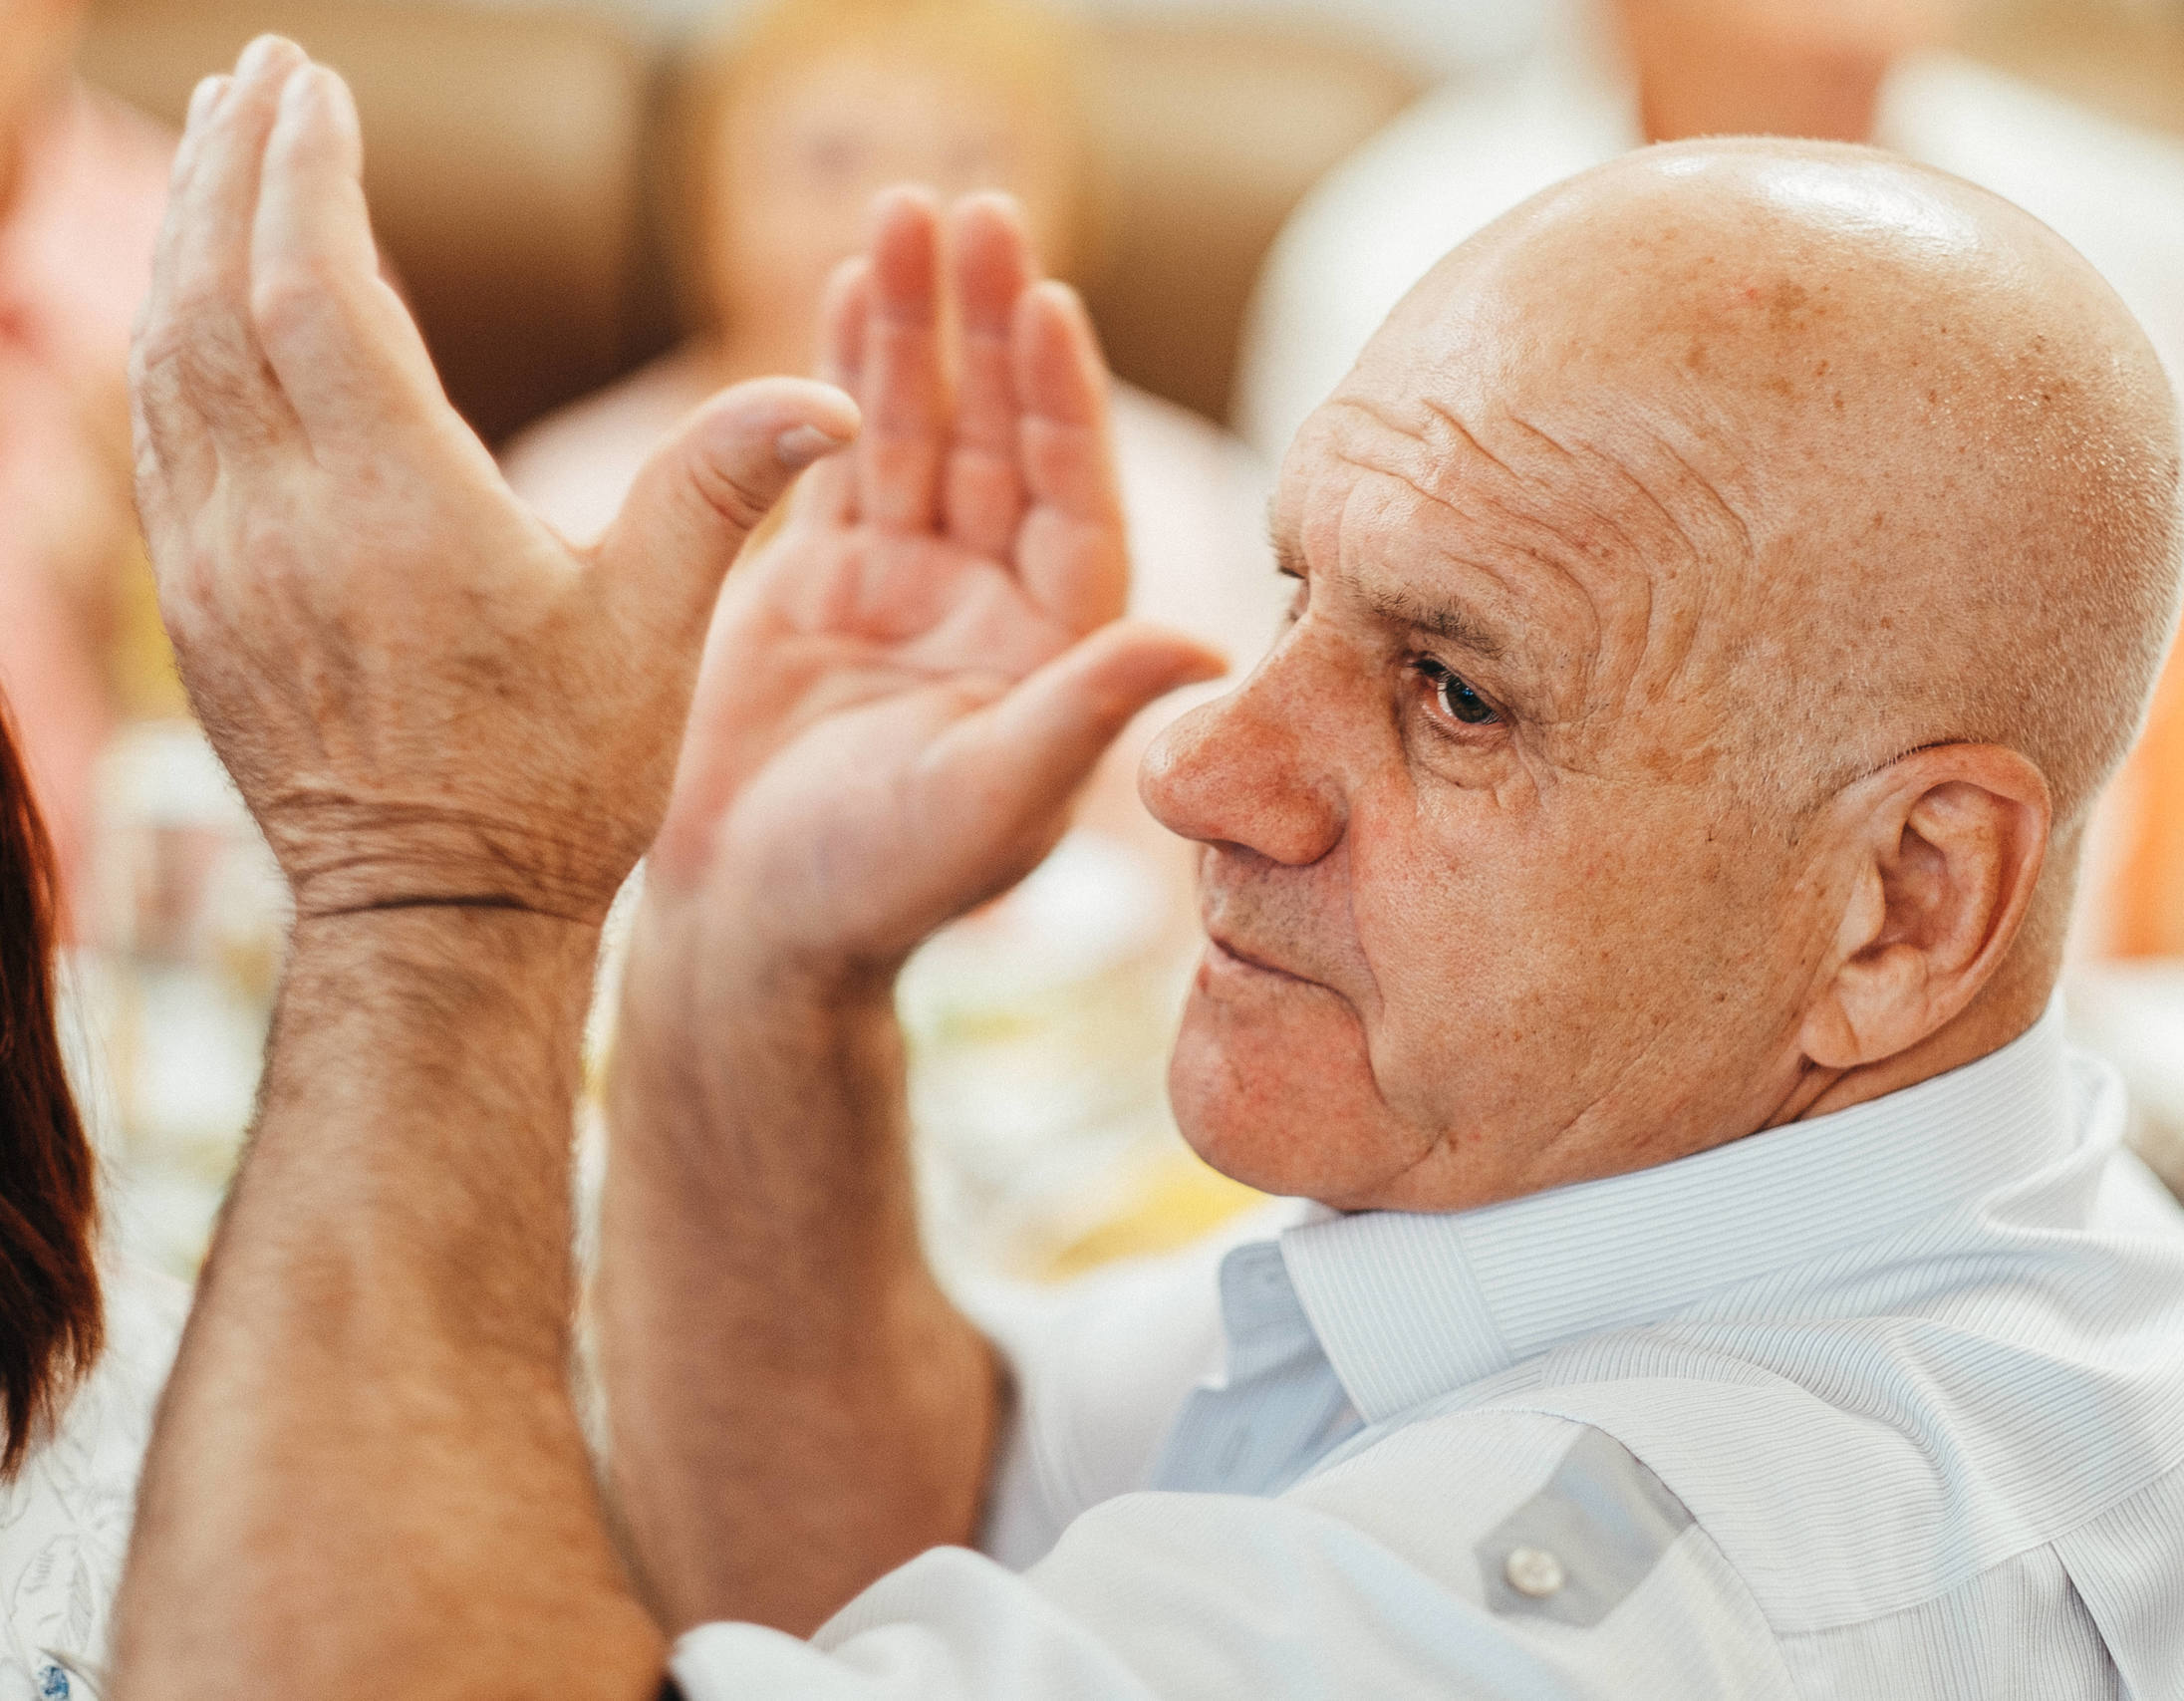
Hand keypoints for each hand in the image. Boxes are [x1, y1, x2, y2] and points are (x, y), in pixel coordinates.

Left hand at [131, 37, 860, 925]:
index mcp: (394, 507)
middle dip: (231, 172)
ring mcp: (216, 566)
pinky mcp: (197, 606)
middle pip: (216, 295)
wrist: (433, 919)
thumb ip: (721, 489)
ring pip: (169, 358)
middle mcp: (279, 522)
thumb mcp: (654, 632)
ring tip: (217, 154)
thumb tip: (834, 397)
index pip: (313, 286)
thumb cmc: (559, 782)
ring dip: (186, 240)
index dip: (306, 172)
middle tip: (258, 80)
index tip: (315, 82)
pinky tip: (197, 302)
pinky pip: (158, 435)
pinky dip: (171, 340)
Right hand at [644, 190, 1222, 991]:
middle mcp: (994, 604)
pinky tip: (841, 287)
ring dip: (911, 328)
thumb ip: (1086, 708)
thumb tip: (1210, 644)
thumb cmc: (880, 891)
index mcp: (1056, 649)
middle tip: (978, 212)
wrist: (754, 933)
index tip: (1051, 303)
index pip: (1072, 499)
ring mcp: (909, 585)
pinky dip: (834, 376)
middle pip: (1000, 439)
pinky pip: (838, 457)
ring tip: (900, 213)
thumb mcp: (992, 798)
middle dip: (988, 328)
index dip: (1063, 402)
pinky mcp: (821, 579)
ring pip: (917, 430)